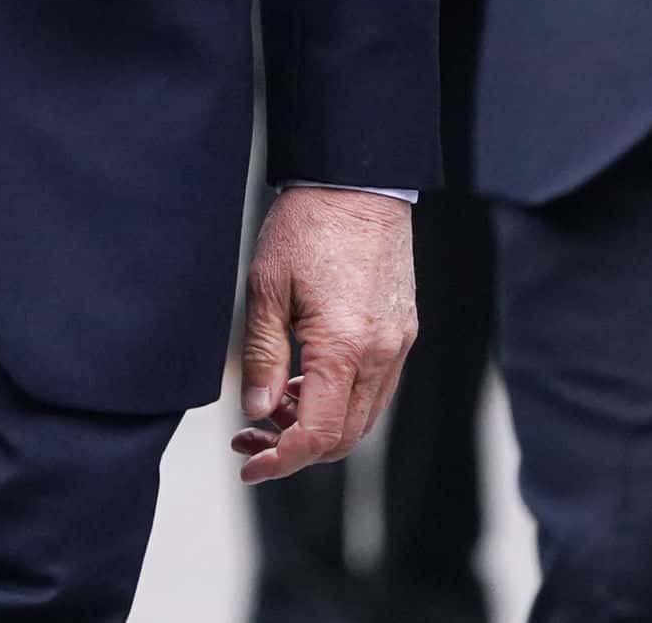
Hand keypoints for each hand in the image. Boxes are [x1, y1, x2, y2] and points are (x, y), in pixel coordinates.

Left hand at [231, 187, 416, 482]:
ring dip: (316, 425)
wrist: (357, 185)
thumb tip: (255, 410)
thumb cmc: (307, 228)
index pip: (318, 433)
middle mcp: (381, 354)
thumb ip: (261, 355)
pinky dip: (338, 399)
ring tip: (269, 407)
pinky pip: (374, 388)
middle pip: (344, 437)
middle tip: (249, 438)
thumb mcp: (265, 289)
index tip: (250, 464)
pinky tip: (300, 382)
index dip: (282, 459)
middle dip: (294, 448)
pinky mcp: (402, 333)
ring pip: (361, 417)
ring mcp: (398, 345)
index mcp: (344, 347)